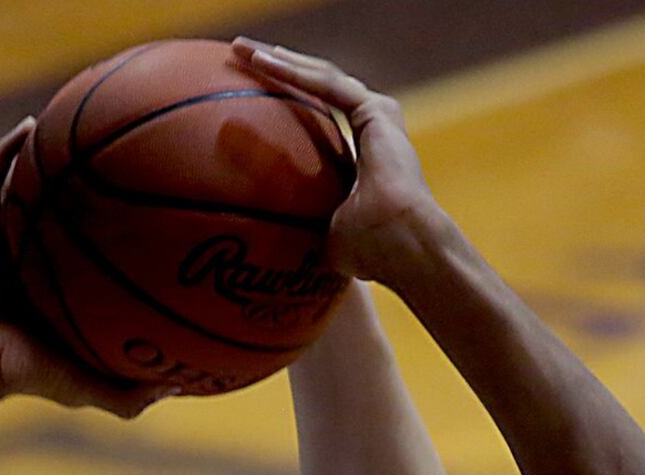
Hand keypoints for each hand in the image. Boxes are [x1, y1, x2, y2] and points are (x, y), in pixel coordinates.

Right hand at [0, 122, 171, 418]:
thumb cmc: (32, 378)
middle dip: (84, 182)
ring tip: (71, 120)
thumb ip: (136, 391)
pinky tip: (30, 128)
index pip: (88, 252)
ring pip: (26, 187)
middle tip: (119, 155)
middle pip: (61, 211)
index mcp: (58, 289)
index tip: (148, 213)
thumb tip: (183, 388)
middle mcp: (33, 260)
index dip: (112, 232)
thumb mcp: (97, 386)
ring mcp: (5, 242)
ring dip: (44, 154)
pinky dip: (8, 152)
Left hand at [232, 40, 442, 283]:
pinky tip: (261, 62)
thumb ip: (301, 222)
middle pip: (318, 87)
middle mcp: (375, 130)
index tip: (252, 94)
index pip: (322, 118)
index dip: (288, 102)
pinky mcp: (377, 111)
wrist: (404, 246)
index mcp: (367, 154)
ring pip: (321, 78)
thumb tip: (268, 238)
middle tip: (240, 56)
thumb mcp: (324, 234)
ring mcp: (379, 117)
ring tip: (244, 51)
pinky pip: (327, 85)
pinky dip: (293, 73)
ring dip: (281, 62)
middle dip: (279, 68)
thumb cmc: (372, 253)